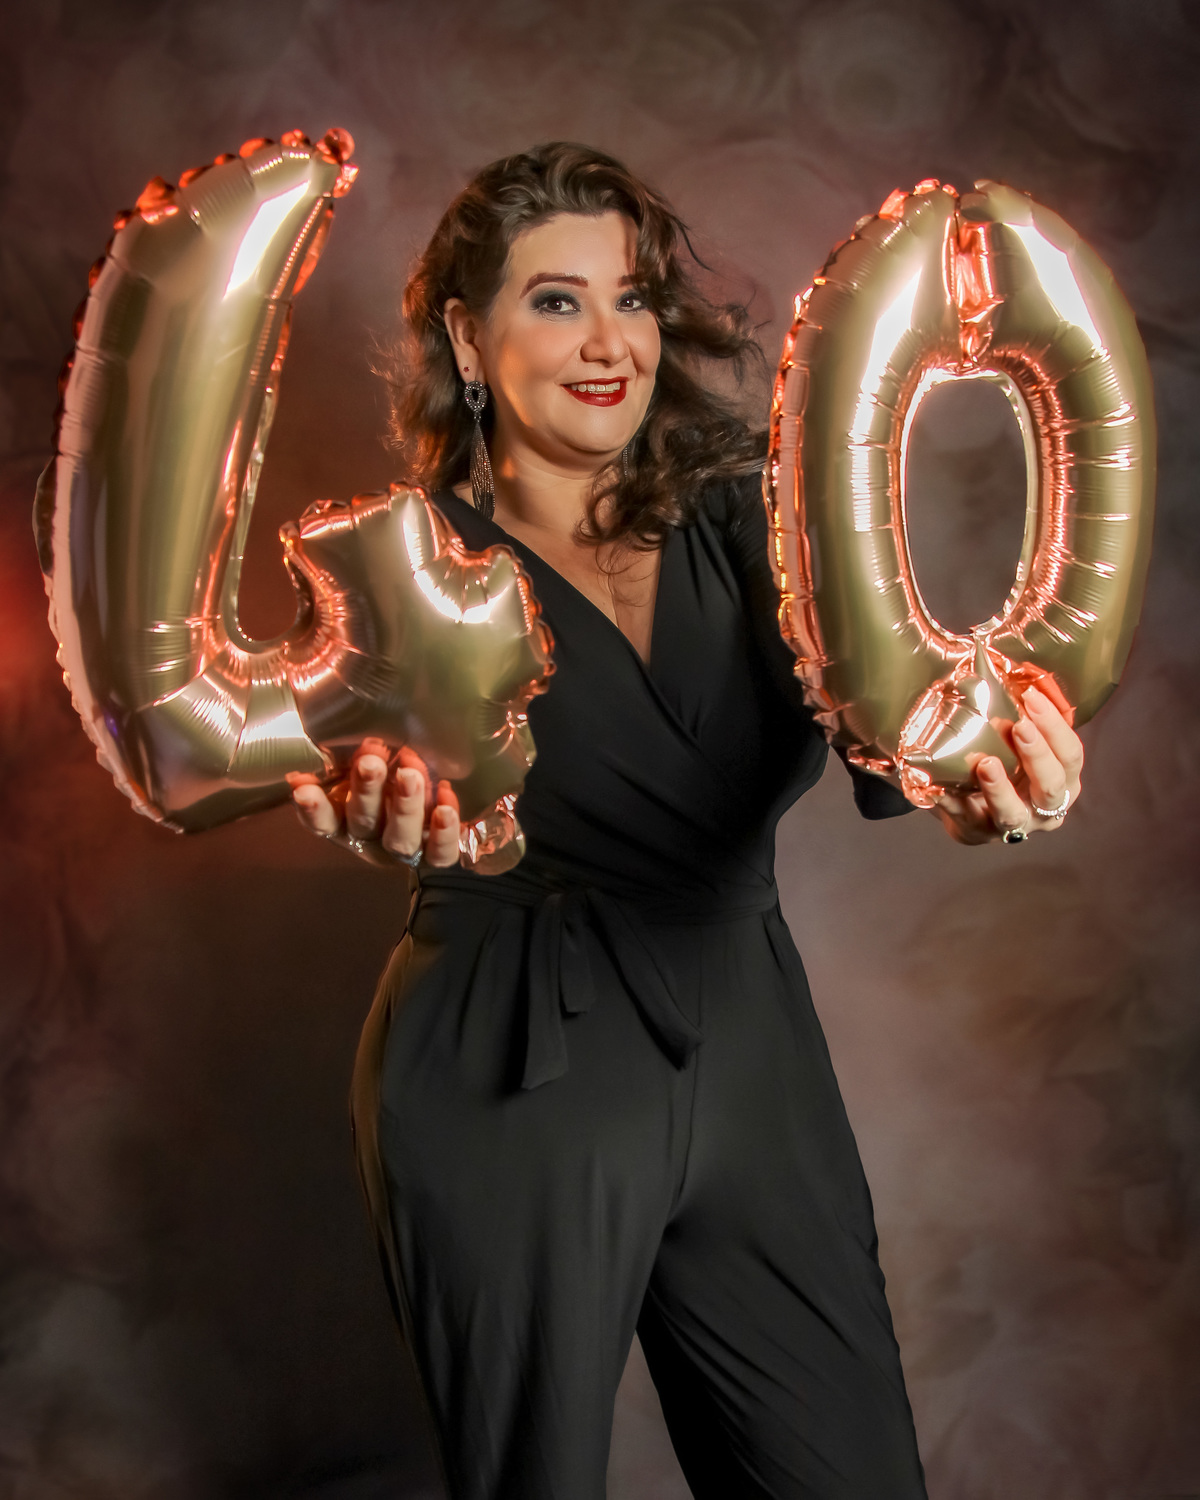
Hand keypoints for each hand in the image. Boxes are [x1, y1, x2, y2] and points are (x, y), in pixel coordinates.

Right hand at [287, 739, 461, 868]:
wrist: (431, 800)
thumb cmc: (388, 774)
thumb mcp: (361, 766)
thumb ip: (336, 764)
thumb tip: (298, 772)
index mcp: (344, 818)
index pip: (322, 819)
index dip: (312, 809)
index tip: (302, 790)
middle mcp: (370, 837)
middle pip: (364, 820)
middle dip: (366, 790)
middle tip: (370, 761)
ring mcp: (402, 848)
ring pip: (401, 838)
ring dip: (405, 806)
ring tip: (410, 774)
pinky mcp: (434, 855)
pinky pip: (439, 853)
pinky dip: (444, 833)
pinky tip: (446, 806)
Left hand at [931, 686, 1082, 845]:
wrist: (972, 805)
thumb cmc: (1006, 763)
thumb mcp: (1023, 741)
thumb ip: (1027, 714)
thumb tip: (1020, 668)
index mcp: (1063, 780)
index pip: (1071, 755)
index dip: (1056, 727)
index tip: (1032, 697)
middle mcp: (1045, 809)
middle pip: (1052, 785)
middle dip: (1037, 755)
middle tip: (1019, 726)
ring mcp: (1011, 826)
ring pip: (1012, 813)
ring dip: (1000, 788)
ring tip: (985, 764)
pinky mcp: (976, 832)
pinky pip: (963, 818)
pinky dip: (949, 802)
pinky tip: (937, 786)